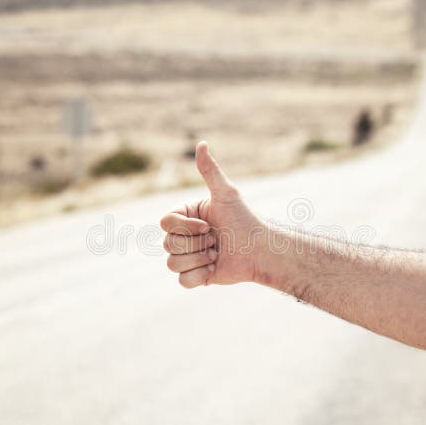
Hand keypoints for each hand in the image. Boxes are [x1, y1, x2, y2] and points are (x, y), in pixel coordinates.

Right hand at [160, 141, 264, 287]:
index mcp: (185, 216)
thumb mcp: (226, 194)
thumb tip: (201, 143)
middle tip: (217, 240)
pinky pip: (183, 281)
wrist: (260, 250)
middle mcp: (183, 236)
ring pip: (173, 263)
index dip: (185, 227)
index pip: (165, 222)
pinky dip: (200, 276)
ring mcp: (187, 257)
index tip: (208, 225)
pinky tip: (214, 268)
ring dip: (199, 259)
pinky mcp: (194, 276)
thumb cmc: (244, 219)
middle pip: (168, 244)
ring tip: (217, 254)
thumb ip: (210, 171)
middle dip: (196, 243)